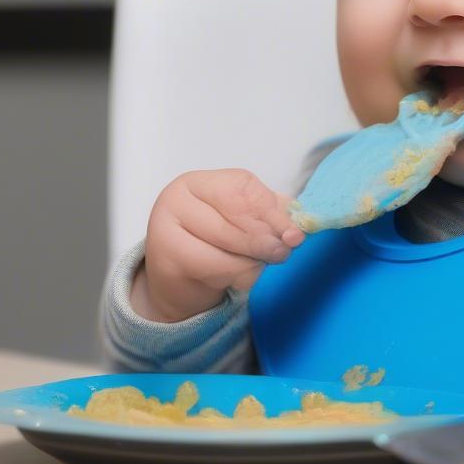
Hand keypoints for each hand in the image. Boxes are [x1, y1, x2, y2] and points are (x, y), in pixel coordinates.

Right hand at [131, 169, 305, 322]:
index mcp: (199, 182)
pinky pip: (217, 267)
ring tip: (257, 265)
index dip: (273, 212)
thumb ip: (270, 217)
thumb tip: (297, 228)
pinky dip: (237, 275)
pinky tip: (236, 277)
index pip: (243, 189)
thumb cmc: (213, 245)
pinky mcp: (167, 258)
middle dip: (267, 239)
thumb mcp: (241, 222)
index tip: (295, 233)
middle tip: (282, 253)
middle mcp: (177, 198)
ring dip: (253, 260)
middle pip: (236, 215)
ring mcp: (165, 227)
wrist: (178, 281)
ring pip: (229, 243)